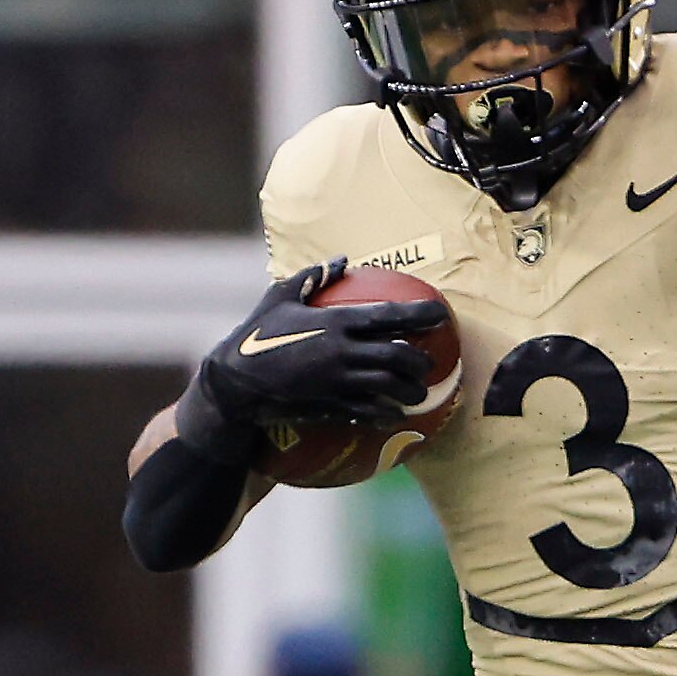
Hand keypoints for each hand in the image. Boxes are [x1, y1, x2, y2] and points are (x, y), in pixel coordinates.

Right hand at [194, 263, 447, 432]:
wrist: (236, 382)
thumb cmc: (256, 335)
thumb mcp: (280, 297)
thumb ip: (314, 277)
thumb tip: (341, 260)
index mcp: (334, 322)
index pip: (388, 316)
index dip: (419, 314)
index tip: (440, 313)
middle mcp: (342, 352)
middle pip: (398, 355)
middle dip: (420, 359)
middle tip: (427, 361)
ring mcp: (337, 381)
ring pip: (389, 386)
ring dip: (410, 390)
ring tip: (418, 391)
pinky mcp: (329, 405)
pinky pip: (368, 411)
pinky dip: (387, 413)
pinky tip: (396, 415)